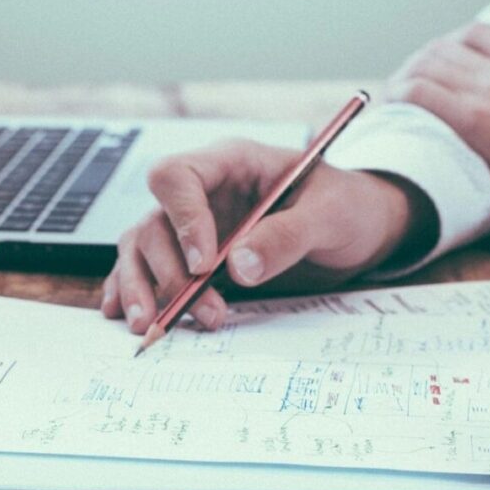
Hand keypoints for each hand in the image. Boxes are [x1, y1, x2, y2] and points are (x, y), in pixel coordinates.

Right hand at [101, 140, 433, 332]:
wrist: (361, 229)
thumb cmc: (348, 207)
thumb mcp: (330, 215)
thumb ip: (287, 236)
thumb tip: (238, 267)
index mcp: (232, 163)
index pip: (177, 177)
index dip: (183, 220)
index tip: (205, 265)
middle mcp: (204, 192)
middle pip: (154, 222)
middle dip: (169, 271)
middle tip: (202, 310)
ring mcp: (194, 225)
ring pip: (142, 248)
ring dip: (144, 288)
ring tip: (151, 326)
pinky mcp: (194, 257)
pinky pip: (148, 268)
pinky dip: (133, 291)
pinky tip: (127, 315)